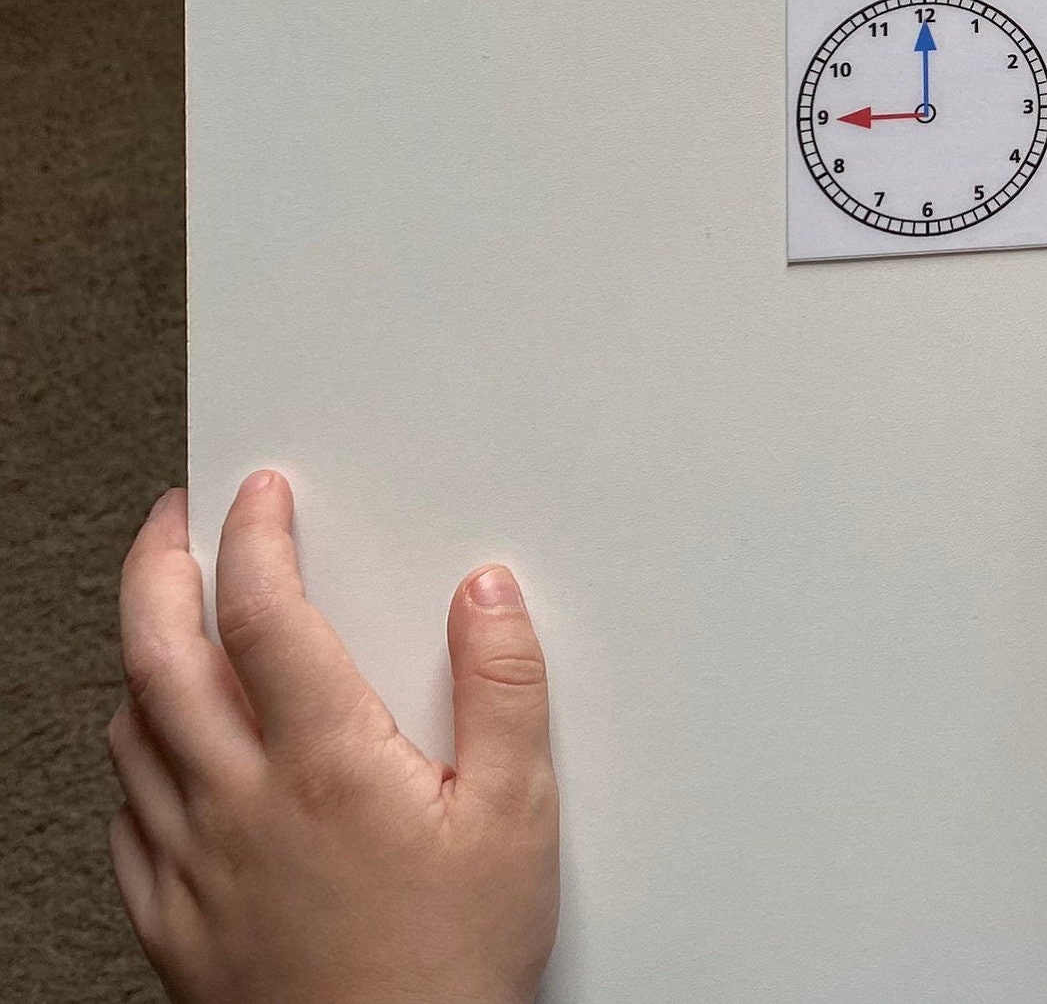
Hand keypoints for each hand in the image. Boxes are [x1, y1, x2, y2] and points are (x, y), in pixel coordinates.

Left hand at [107, 473, 558, 1003]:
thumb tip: (487, 595)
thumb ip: (506, 691)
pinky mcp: (168, 922)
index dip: (255, 534)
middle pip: (158, 653)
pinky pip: (123, 815)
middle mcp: (237, 802)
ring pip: (128, 730)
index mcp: (325, 761)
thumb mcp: (518, 816)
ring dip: (138, 653)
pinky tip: (160, 751)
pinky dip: (131, 755)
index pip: (264, 611)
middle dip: (157, 567)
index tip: (262, 494)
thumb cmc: (449, 970)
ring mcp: (189, 864)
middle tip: (173, 521)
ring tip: (166, 618)